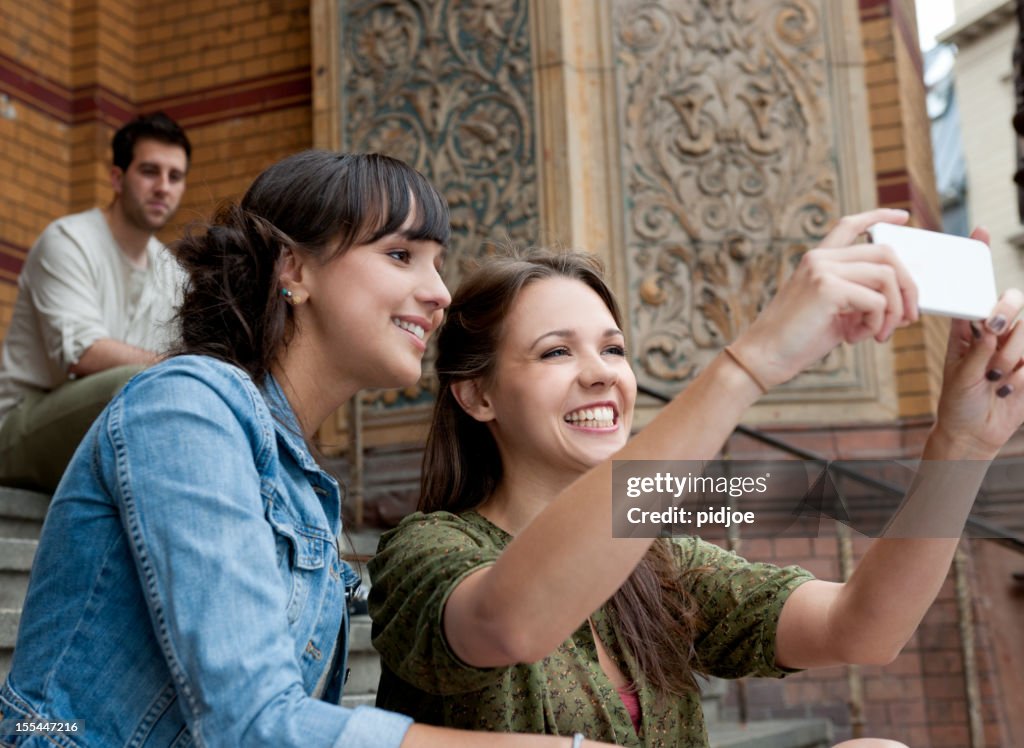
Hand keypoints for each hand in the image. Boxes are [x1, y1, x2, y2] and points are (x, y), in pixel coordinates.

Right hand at [731, 208, 917, 387]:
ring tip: (879, 334)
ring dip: (894, 311)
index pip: (850, 226)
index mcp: (818, 261)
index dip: (879, 217)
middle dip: (908, 285)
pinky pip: (876, 301)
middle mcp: (820, 258)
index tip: (902, 217)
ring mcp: (822, 270)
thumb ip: (862, 299)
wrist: (765, 356)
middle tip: (909, 316)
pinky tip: (855, 339)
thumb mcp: (835, 313)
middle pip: (885, 252)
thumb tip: (903, 303)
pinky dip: (876, 324)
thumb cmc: (799, 339)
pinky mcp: (827, 288)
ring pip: (887, 277)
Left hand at [932, 228, 1023, 457]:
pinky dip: (1022, 377)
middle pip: (1012, 302)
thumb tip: (990, 329)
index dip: (979, 259)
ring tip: (993, 381)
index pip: (975, 290)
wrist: (974, 433)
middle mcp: (995, 332)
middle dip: (1005, 315)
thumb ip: (977, 352)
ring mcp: (1017, 347)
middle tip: (993, 334)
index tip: (979, 232)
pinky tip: (1008, 390)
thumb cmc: (957, 403)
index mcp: (969, 328)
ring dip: (1010, 359)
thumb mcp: (959, 376)